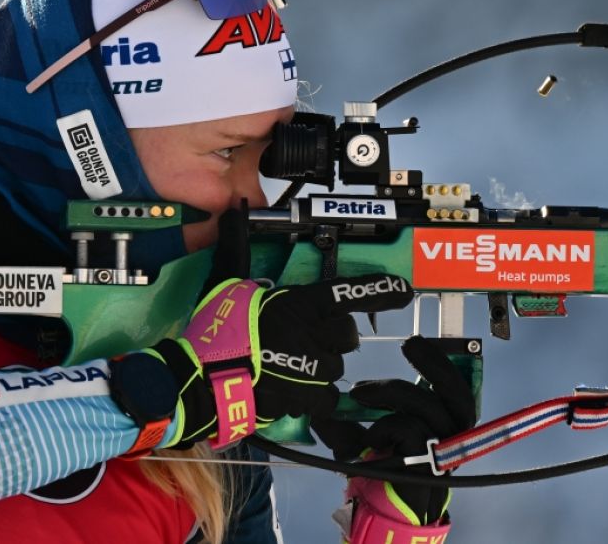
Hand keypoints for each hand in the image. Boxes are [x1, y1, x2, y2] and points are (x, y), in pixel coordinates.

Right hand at [122, 209, 413, 449]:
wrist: (203, 379)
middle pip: (346, 335)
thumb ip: (239, 250)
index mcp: (300, 303)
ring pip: (335, 367)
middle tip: (303, 340)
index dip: (380, 290)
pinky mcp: (307, 397)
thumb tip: (234, 210)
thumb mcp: (227, 283)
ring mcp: (314, 366)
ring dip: (318, 368)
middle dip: (331, 338)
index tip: (404, 289)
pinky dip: (313, 398)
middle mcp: (314, 333)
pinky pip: (327, 398)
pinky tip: (291, 391)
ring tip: (287, 367)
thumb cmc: (215, 331)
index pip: (348, 292)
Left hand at [313, 336, 476, 526]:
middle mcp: (450, 437)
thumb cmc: (378, 473)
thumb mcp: (367, 437)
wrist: (381, 513)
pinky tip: (369, 437)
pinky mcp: (427, 464)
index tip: (415, 344)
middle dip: (434, 363)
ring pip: (427, 405)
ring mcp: (441, 452)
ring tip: (359, 393)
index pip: (456, 388)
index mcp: (442, 424)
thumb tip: (332, 394)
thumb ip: (359, 415)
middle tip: (409, 345)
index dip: (441, 363)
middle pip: (457, 393)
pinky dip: (383, 426)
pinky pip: (408, 428)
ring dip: (390, 391)